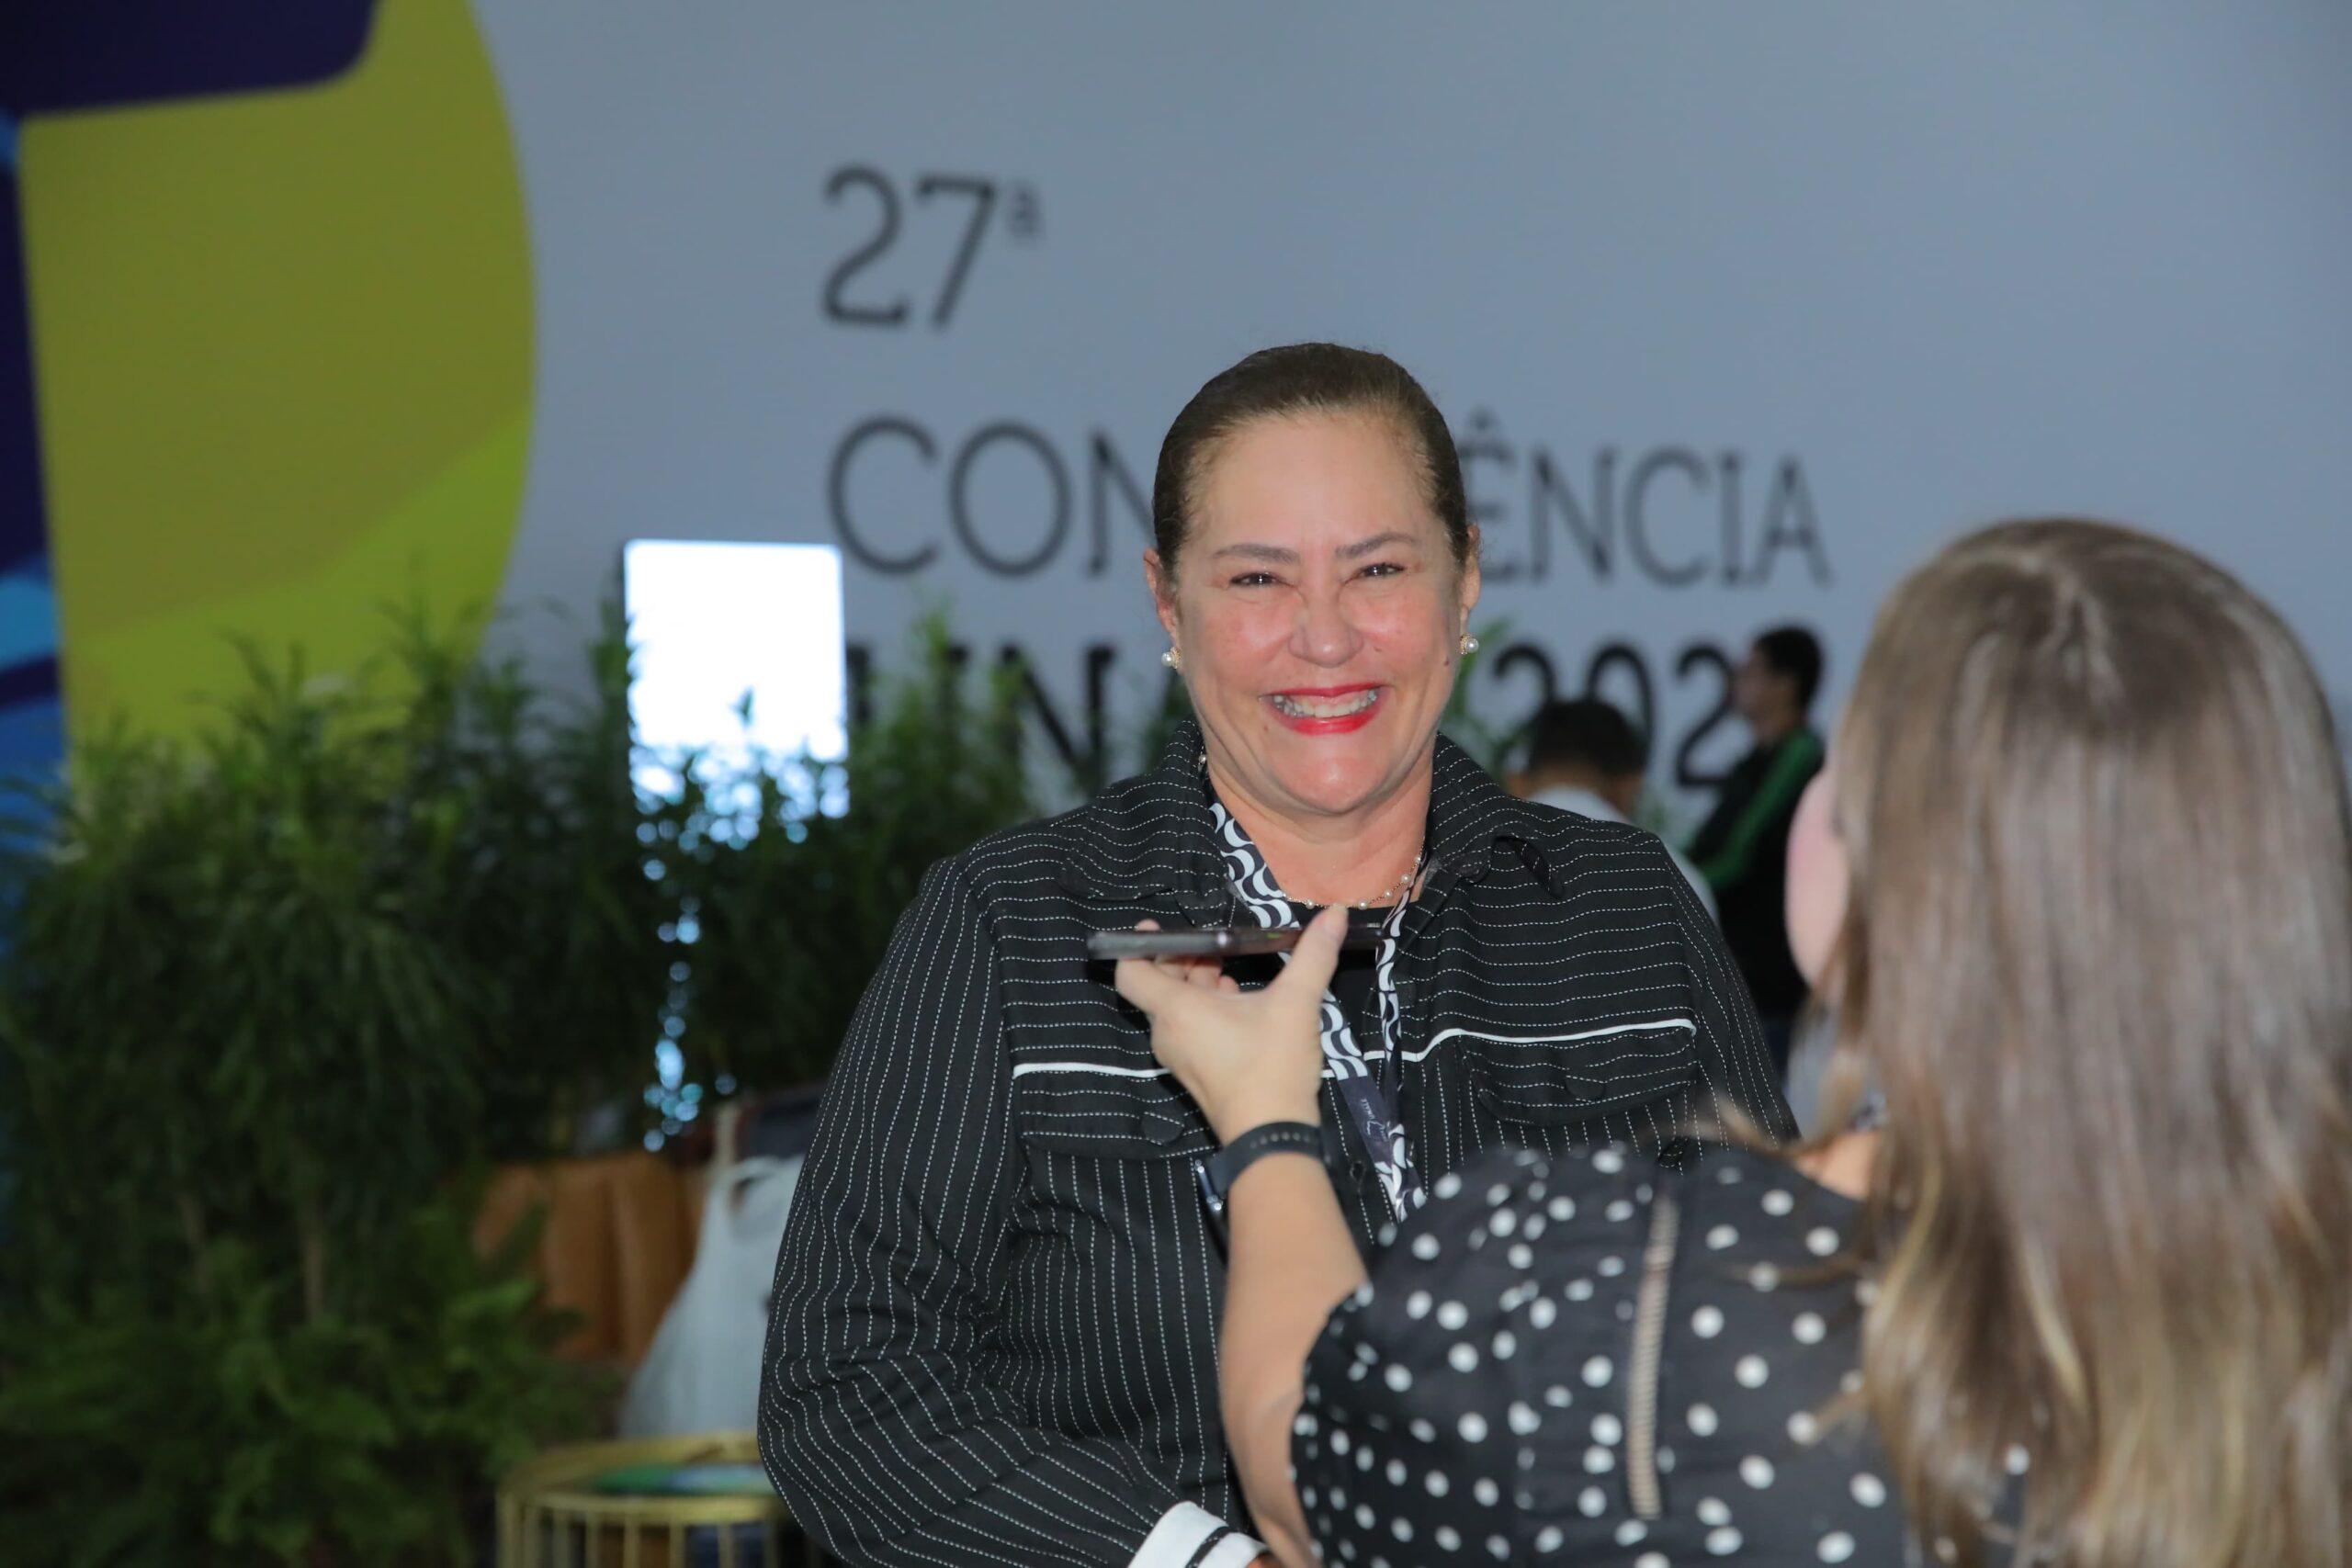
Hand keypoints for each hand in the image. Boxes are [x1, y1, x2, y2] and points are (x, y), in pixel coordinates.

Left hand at [1112, 906, 1345, 1143]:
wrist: (1271, 1134)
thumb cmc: (1273, 1066)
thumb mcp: (1296, 1004)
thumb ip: (1314, 955)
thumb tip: (1335, 914)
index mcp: (1176, 1009)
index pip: (1130, 971)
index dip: (1138, 944)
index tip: (1160, 926)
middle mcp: (1167, 1031)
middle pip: (1157, 984)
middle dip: (1182, 958)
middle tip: (1215, 944)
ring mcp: (1179, 1054)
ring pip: (1175, 1006)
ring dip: (1196, 982)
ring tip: (1228, 968)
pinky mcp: (1195, 1070)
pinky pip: (1187, 1027)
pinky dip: (1204, 1008)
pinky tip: (1238, 1002)